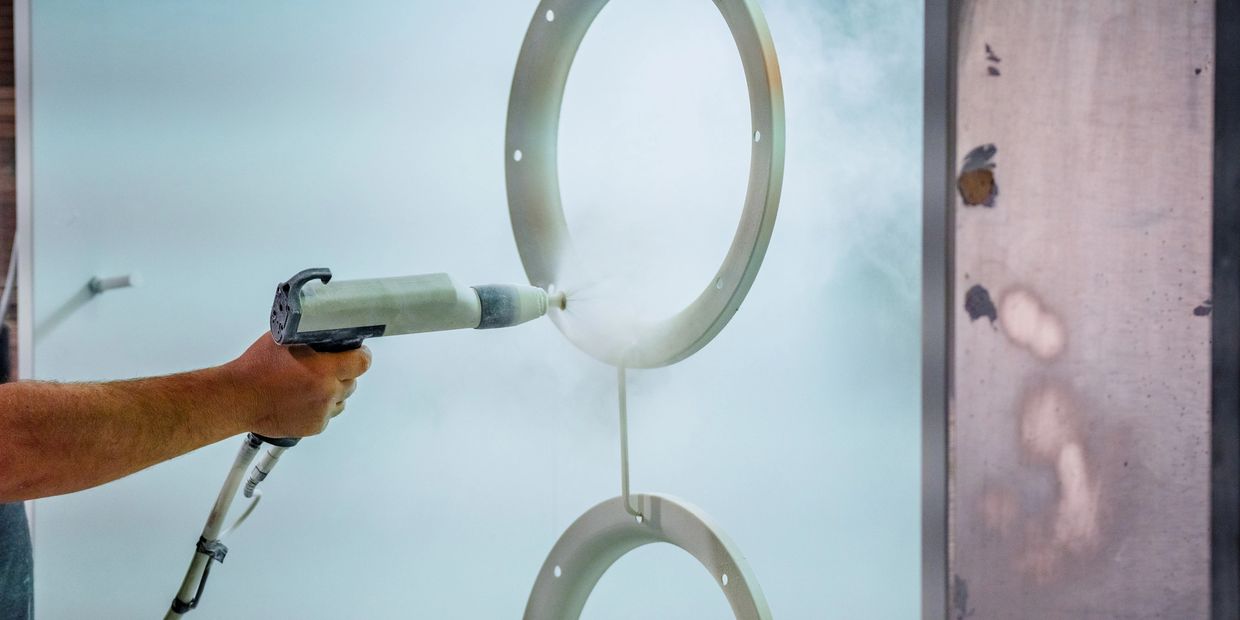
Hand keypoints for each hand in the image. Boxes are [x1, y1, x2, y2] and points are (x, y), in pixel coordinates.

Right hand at [223, 334, 371, 437]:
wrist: (237, 398)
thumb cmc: (256, 368)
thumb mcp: (284, 339)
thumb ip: (309, 336)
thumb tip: (323, 329)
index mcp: (324, 369)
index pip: (362, 362)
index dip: (360, 355)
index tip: (356, 353)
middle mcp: (327, 393)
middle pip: (352, 381)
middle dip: (342, 374)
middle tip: (324, 368)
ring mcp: (322, 413)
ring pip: (341, 400)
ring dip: (332, 392)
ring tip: (309, 385)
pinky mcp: (314, 427)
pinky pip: (327, 414)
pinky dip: (319, 407)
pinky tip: (301, 399)